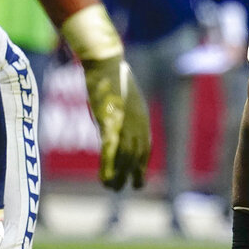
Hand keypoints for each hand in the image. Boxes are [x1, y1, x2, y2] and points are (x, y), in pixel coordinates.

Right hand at [82, 55, 150, 190]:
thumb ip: (120, 115)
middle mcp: (137, 124)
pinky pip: (110, 149)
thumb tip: (113, 125)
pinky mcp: (109, 121)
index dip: (141, 165)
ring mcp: (124, 123)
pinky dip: (108, 166)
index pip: (145, 147)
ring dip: (118, 175)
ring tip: (111, 187)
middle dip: (131, 174)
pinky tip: (103, 179)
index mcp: (141, 119)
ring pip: (124, 157)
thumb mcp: (121, 99)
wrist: (106, 60)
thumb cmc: (111, 75)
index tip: (138, 177)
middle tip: (121, 187)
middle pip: (136, 156)